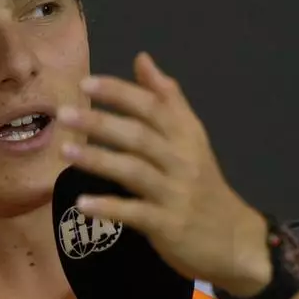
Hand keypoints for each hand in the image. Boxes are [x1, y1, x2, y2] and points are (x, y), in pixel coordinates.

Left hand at [58, 52, 270, 295]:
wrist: (234, 239)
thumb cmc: (203, 185)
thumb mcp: (191, 139)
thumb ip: (167, 99)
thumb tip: (142, 59)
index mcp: (186, 136)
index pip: (153, 106)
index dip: (120, 93)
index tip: (86, 83)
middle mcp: (182, 160)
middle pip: (140, 136)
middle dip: (101, 123)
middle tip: (64, 115)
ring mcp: (175, 193)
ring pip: (134, 171)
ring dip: (98, 160)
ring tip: (65, 152)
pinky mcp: (168, 225)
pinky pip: (134, 212)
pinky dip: (108, 207)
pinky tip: (82, 203)